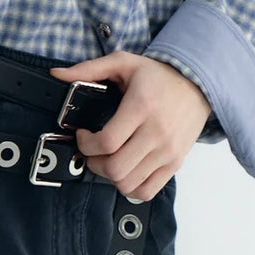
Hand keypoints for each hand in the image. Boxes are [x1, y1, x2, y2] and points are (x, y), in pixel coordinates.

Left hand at [48, 50, 210, 201]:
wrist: (198, 85)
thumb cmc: (158, 75)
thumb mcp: (123, 62)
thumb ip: (89, 69)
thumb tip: (56, 74)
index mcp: (141, 107)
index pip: (107, 142)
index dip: (86, 145)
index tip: (83, 135)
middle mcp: (157, 133)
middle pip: (115, 168)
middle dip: (94, 163)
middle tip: (92, 151)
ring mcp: (168, 152)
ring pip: (128, 184)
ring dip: (110, 176)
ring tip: (108, 159)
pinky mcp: (175, 164)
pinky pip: (147, 191)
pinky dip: (130, 187)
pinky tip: (126, 170)